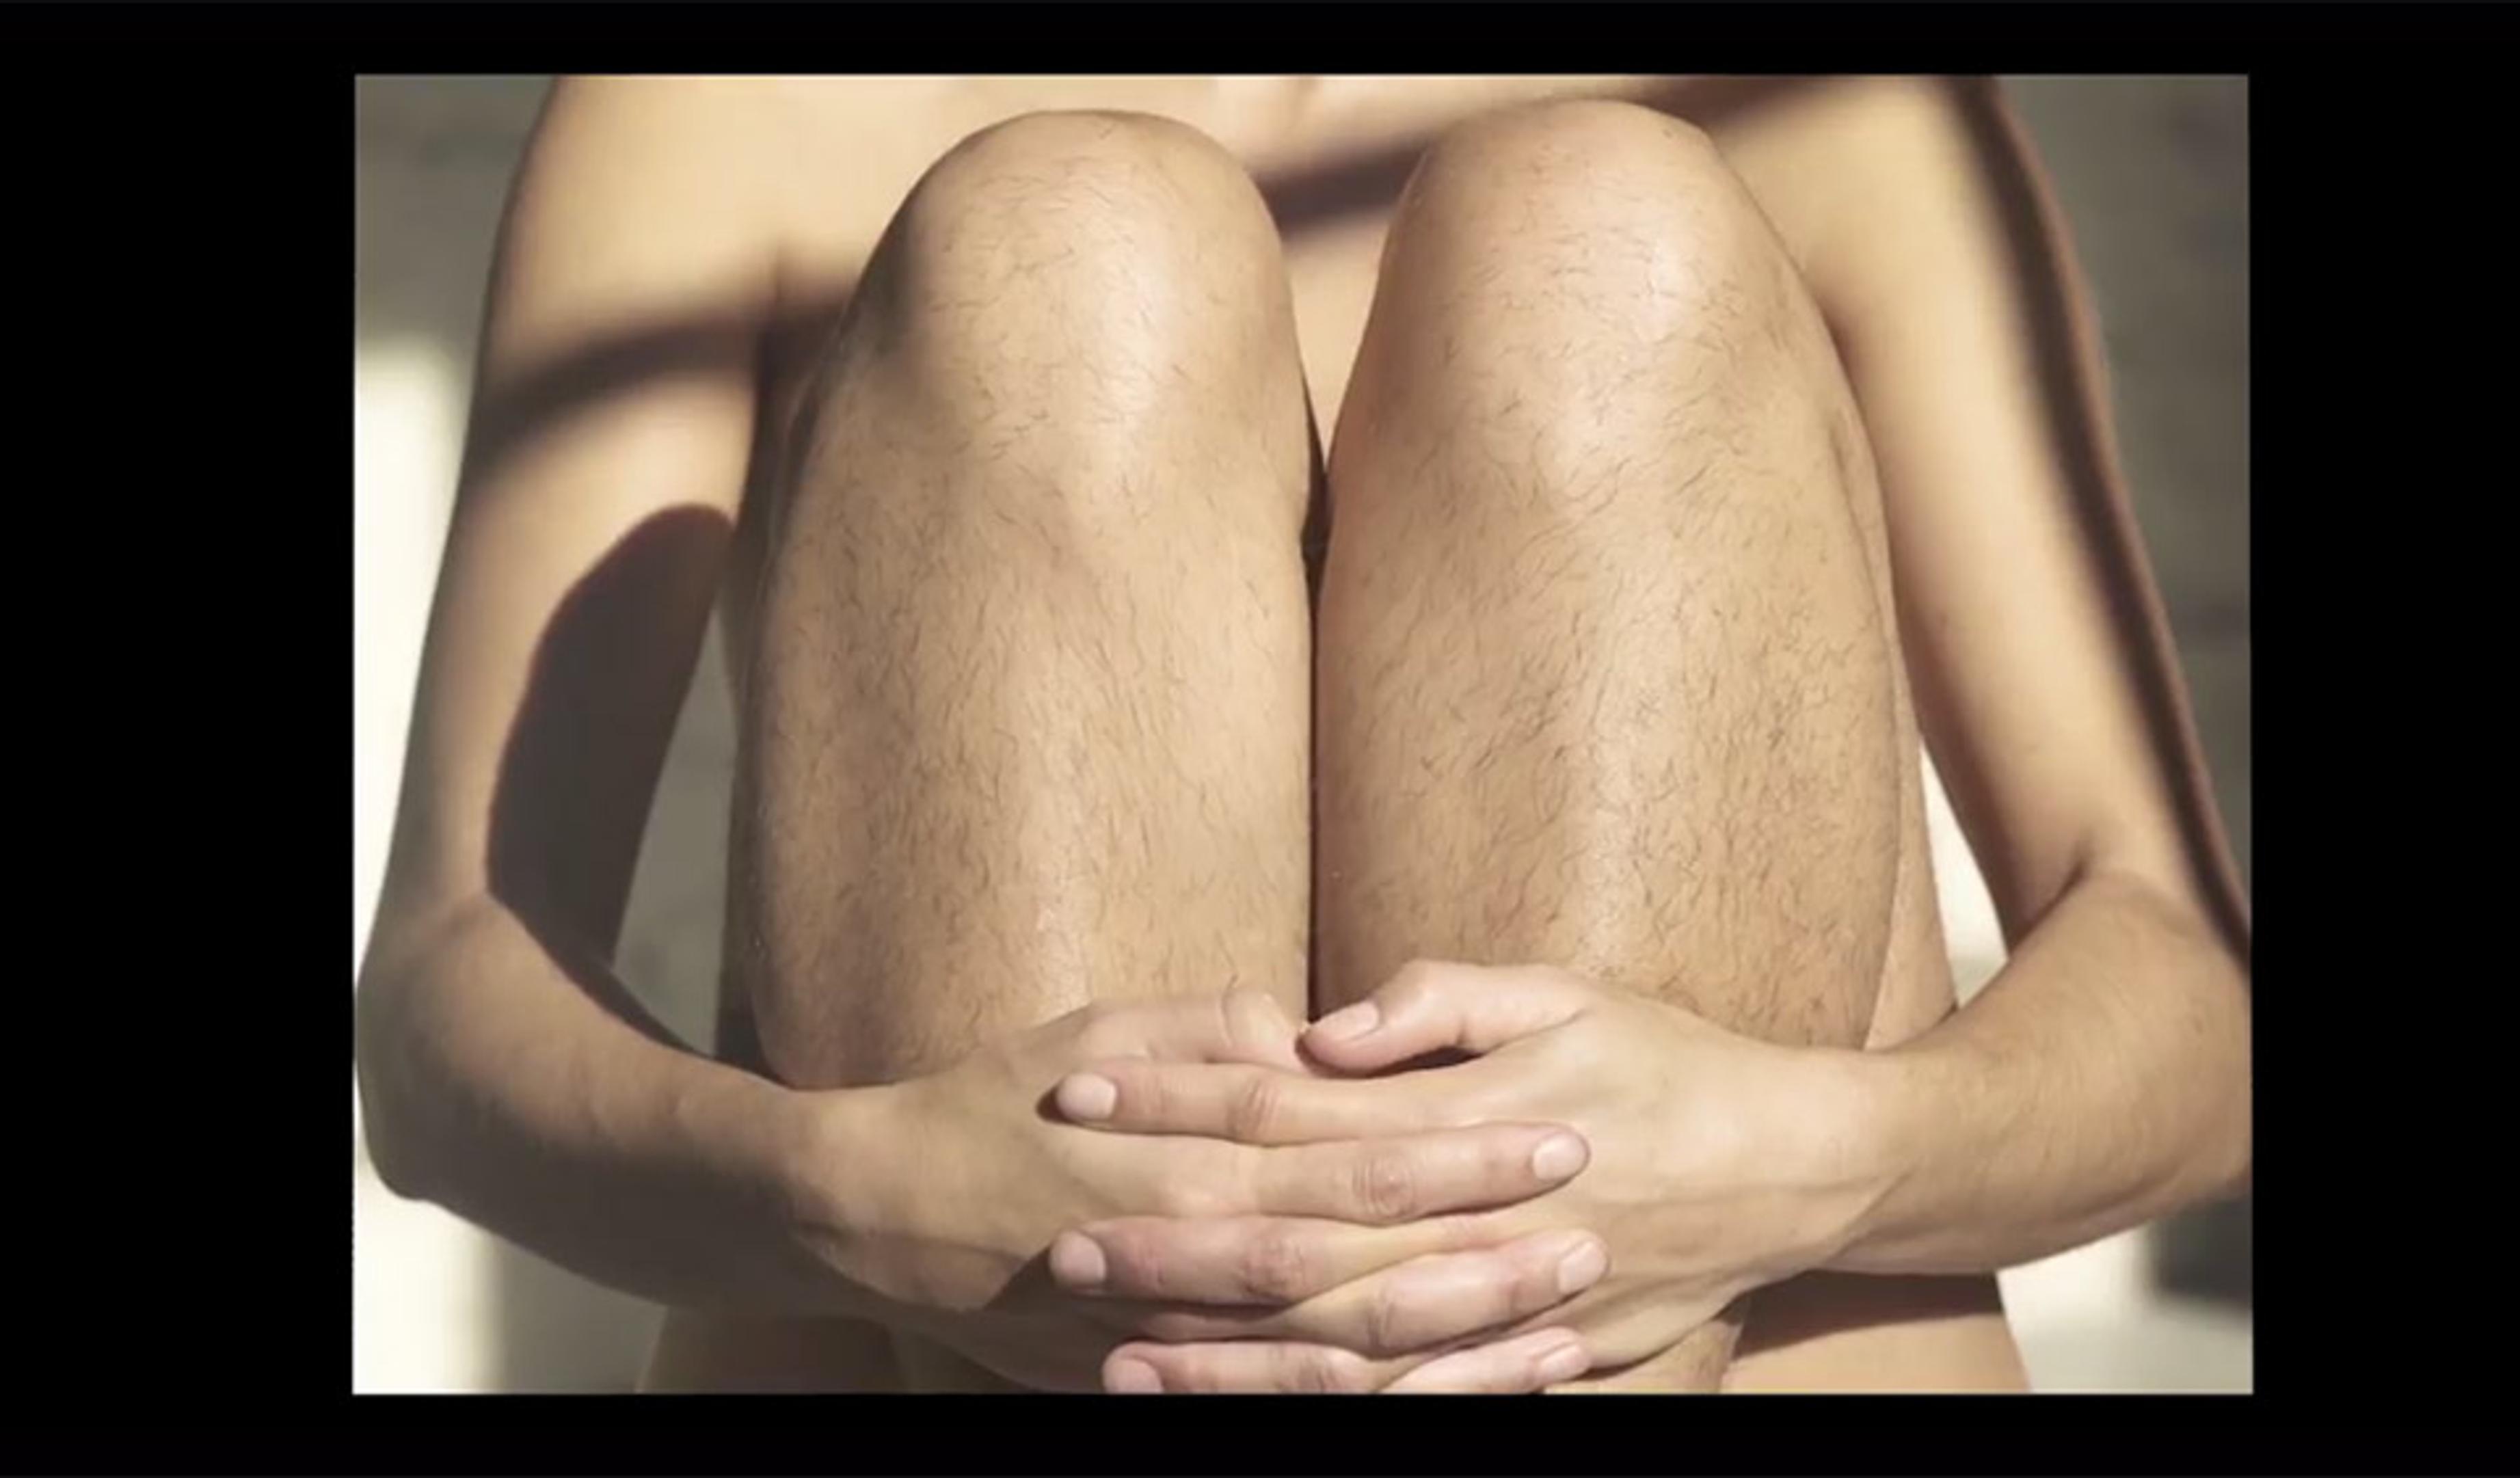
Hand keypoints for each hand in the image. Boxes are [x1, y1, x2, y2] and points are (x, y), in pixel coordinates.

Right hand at [783, 988, 1609, 1390]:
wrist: (877, 1216)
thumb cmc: (991, 1103)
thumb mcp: (1097, 1035)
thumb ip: (1210, 1035)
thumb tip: (1312, 1039)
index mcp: (1192, 1155)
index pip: (1358, 1156)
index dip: (1464, 1152)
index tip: (1559, 1132)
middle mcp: (1195, 1253)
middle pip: (1371, 1265)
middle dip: (1490, 1254)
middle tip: (1594, 1232)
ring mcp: (1177, 1332)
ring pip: (1342, 1355)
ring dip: (1457, 1344)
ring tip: (1560, 1324)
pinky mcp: (1153, 1378)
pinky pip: (1281, 1408)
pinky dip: (1371, 1408)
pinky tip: (1449, 1394)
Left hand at [1049, 963, 1894, 1389]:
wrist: (1794, 1168)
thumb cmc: (1667, 1060)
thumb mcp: (1561, 990)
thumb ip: (1439, 1001)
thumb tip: (1324, 1026)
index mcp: (1464, 1112)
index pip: (1287, 1106)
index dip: (1179, 1097)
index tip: (1082, 1093)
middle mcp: (1470, 1216)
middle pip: (1292, 1236)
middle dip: (1170, 1241)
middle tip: (1058, 1244)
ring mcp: (1501, 1301)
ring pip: (1337, 1340)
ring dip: (1223, 1351)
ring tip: (1113, 1355)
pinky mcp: (1532, 1358)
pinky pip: (1414, 1398)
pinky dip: (1325, 1408)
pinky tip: (1250, 1411)